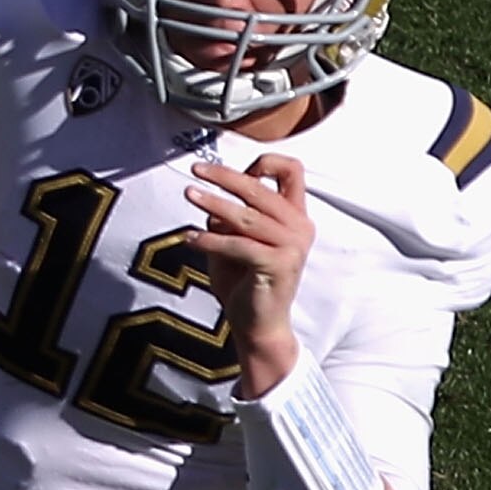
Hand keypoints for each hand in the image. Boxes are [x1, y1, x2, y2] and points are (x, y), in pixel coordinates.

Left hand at [184, 150, 313, 393]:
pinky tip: (190, 239)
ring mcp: (293, 246)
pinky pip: (238, 244)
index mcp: (296, 217)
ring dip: (213, 203)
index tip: (231, 171)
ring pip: (247, 215)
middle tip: (196, 170)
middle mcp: (300, 227)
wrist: (258, 327)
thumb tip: (211, 202)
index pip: (291, 171)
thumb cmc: (245, 284)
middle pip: (261, 187)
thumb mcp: (235, 243)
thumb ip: (230, 220)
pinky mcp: (278, 265)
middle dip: (224, 175)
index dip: (262, 162)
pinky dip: (210, 240)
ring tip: (189, 195)